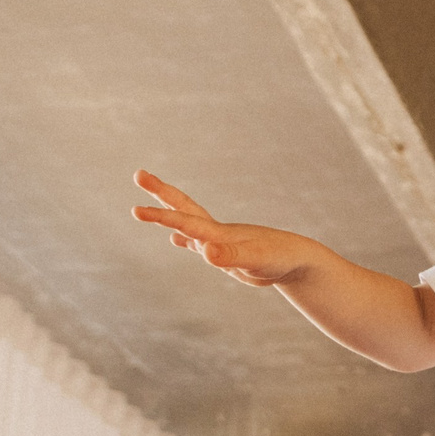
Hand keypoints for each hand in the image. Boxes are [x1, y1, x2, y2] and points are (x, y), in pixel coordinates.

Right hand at [131, 169, 315, 287]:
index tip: (136, 210)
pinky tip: (177, 241)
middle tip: (139, 174)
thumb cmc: (280, 257)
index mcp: (218, 233)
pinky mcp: (226, 256)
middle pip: (183, 208)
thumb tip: (206, 251)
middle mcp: (215, 233)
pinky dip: (186, 241)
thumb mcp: (254, 259)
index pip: (183, 220)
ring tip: (145, 209)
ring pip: (188, 224)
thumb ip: (229, 256)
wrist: (298, 261)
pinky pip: (199, 245)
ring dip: (168, 216)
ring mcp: (219, 243)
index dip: (159, 215)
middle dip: (160, 193)